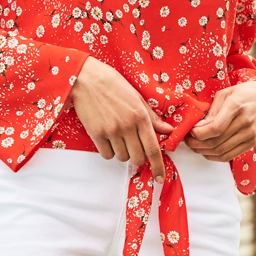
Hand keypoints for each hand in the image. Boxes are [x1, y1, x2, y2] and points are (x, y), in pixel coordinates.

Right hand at [70, 57, 173, 182]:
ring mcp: (111, 131)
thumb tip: (167, 130)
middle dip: (138, 157)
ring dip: (122, 153)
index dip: (158, 166)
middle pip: (137, 158)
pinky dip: (109, 151)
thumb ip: (152, 117)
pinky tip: (107, 139)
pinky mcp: (96, 134)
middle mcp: (127, 126)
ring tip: (118, 137)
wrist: (87, 78)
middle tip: (133, 147)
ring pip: (122, 158)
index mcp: (140, 116)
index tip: (160, 177)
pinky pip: (106, 155)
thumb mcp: (137, 97)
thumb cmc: (113, 84)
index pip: (153, 148)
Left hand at [184, 80, 255, 161]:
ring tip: (194, 146)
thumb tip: (198, 127)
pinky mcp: (251, 143)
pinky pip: (230, 155)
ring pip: (221, 151)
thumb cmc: (244, 93)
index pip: (215, 128)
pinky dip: (215, 156)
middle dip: (197, 144)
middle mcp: (244, 122)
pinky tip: (207, 151)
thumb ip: (212, 111)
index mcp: (236, 106)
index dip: (199, 134)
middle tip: (187, 140)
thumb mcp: (226, 94)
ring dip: (204, 151)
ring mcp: (249, 135)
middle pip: (216, 142)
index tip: (190, 131)